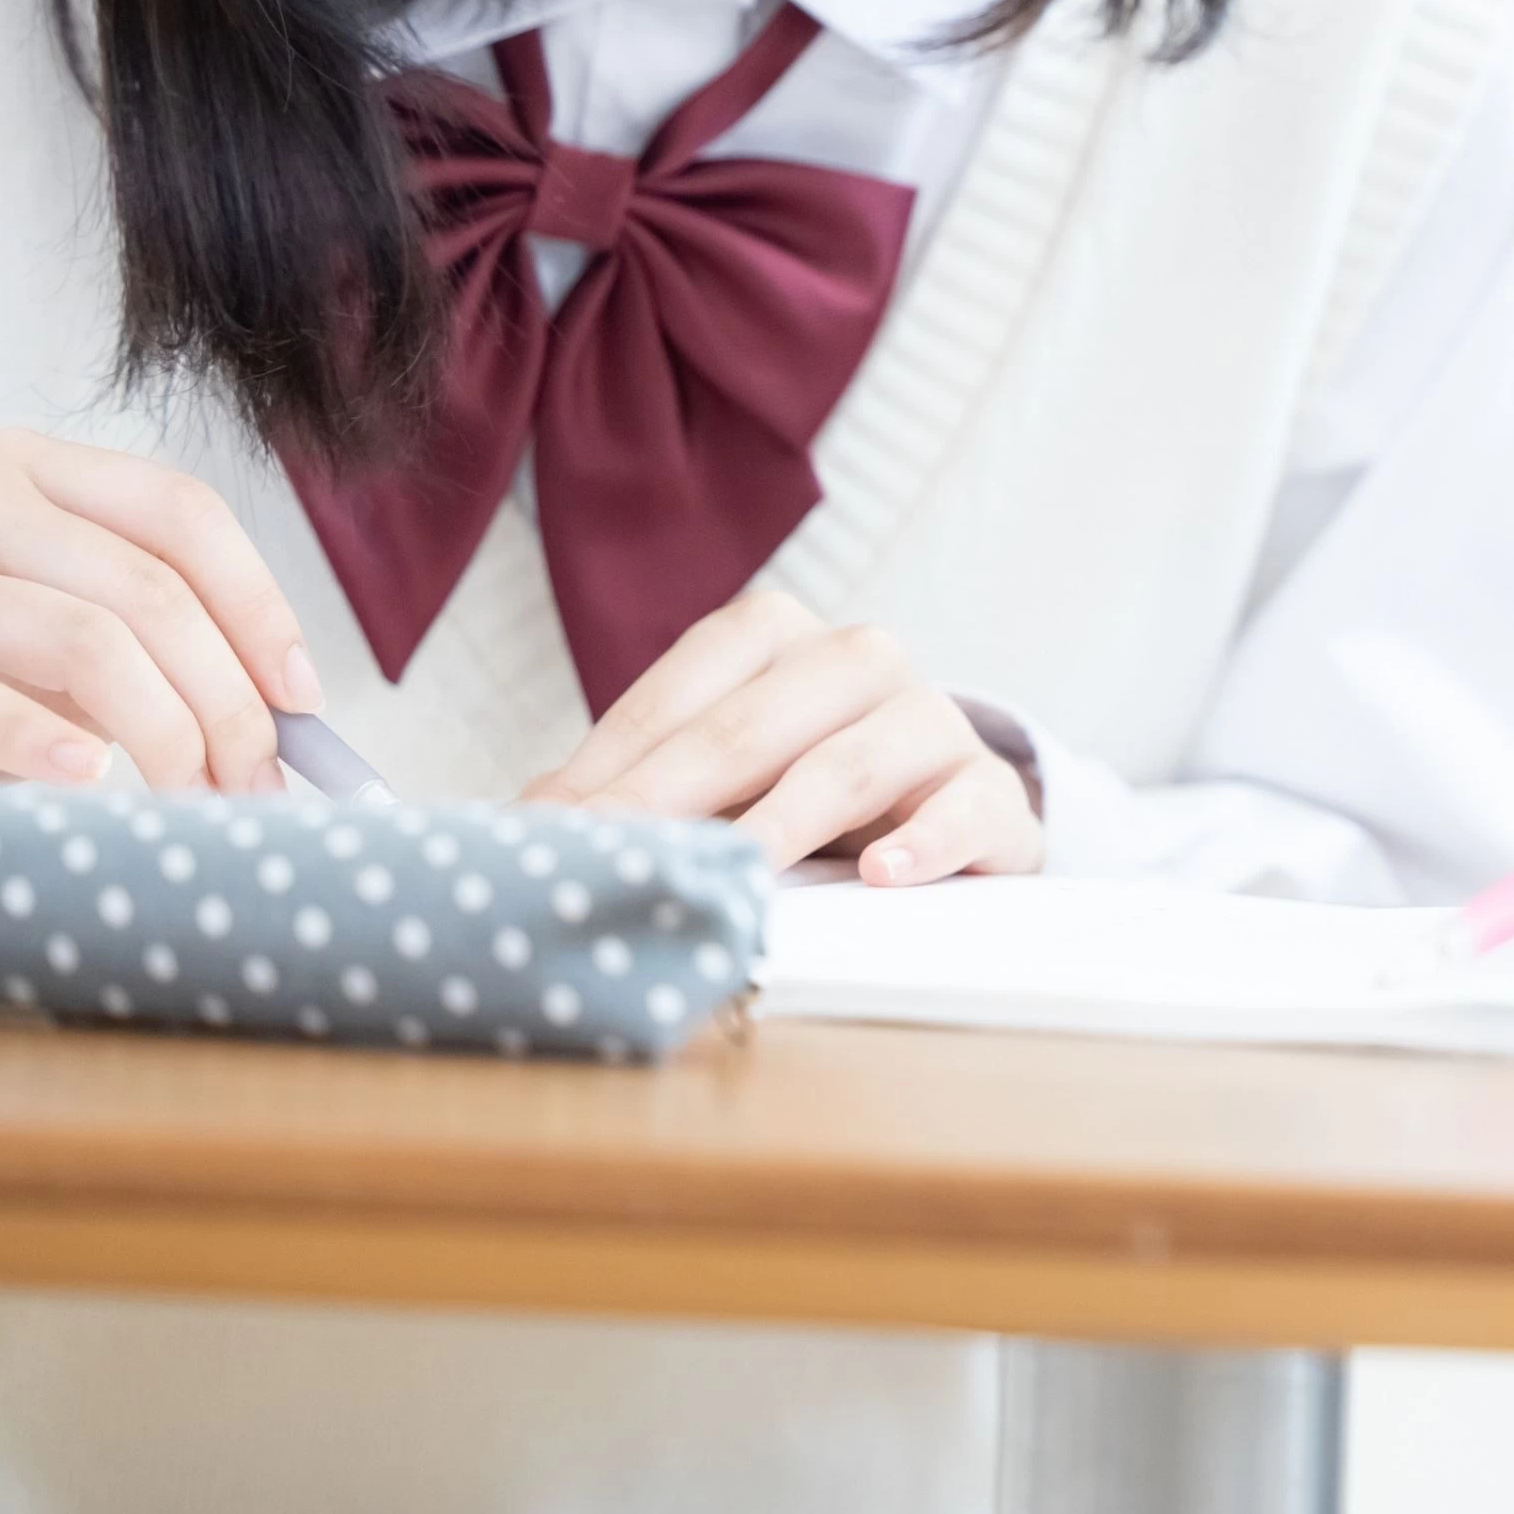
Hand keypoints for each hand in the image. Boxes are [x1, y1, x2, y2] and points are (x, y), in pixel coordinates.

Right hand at [0, 430, 318, 792]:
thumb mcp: (53, 621)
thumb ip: (151, 637)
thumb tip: (285, 710)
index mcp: (32, 471)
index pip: (180, 515)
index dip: (259, 606)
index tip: (303, 698)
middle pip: (148, 589)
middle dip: (226, 696)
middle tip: (259, 778)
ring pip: (82, 639)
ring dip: (164, 730)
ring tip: (196, 794)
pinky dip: (42, 741)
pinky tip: (93, 775)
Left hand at [523, 589, 1041, 883]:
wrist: (943, 813)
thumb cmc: (798, 789)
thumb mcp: (715, 777)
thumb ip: (632, 790)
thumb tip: (518, 828)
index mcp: (778, 639)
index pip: (684, 693)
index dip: (613, 764)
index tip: (553, 832)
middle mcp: (860, 661)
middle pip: (759, 720)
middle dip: (676, 792)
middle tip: (617, 853)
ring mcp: (934, 722)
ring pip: (862, 752)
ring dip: (793, 814)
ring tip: (741, 865)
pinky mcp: (995, 792)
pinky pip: (970, 802)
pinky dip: (928, 837)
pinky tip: (880, 873)